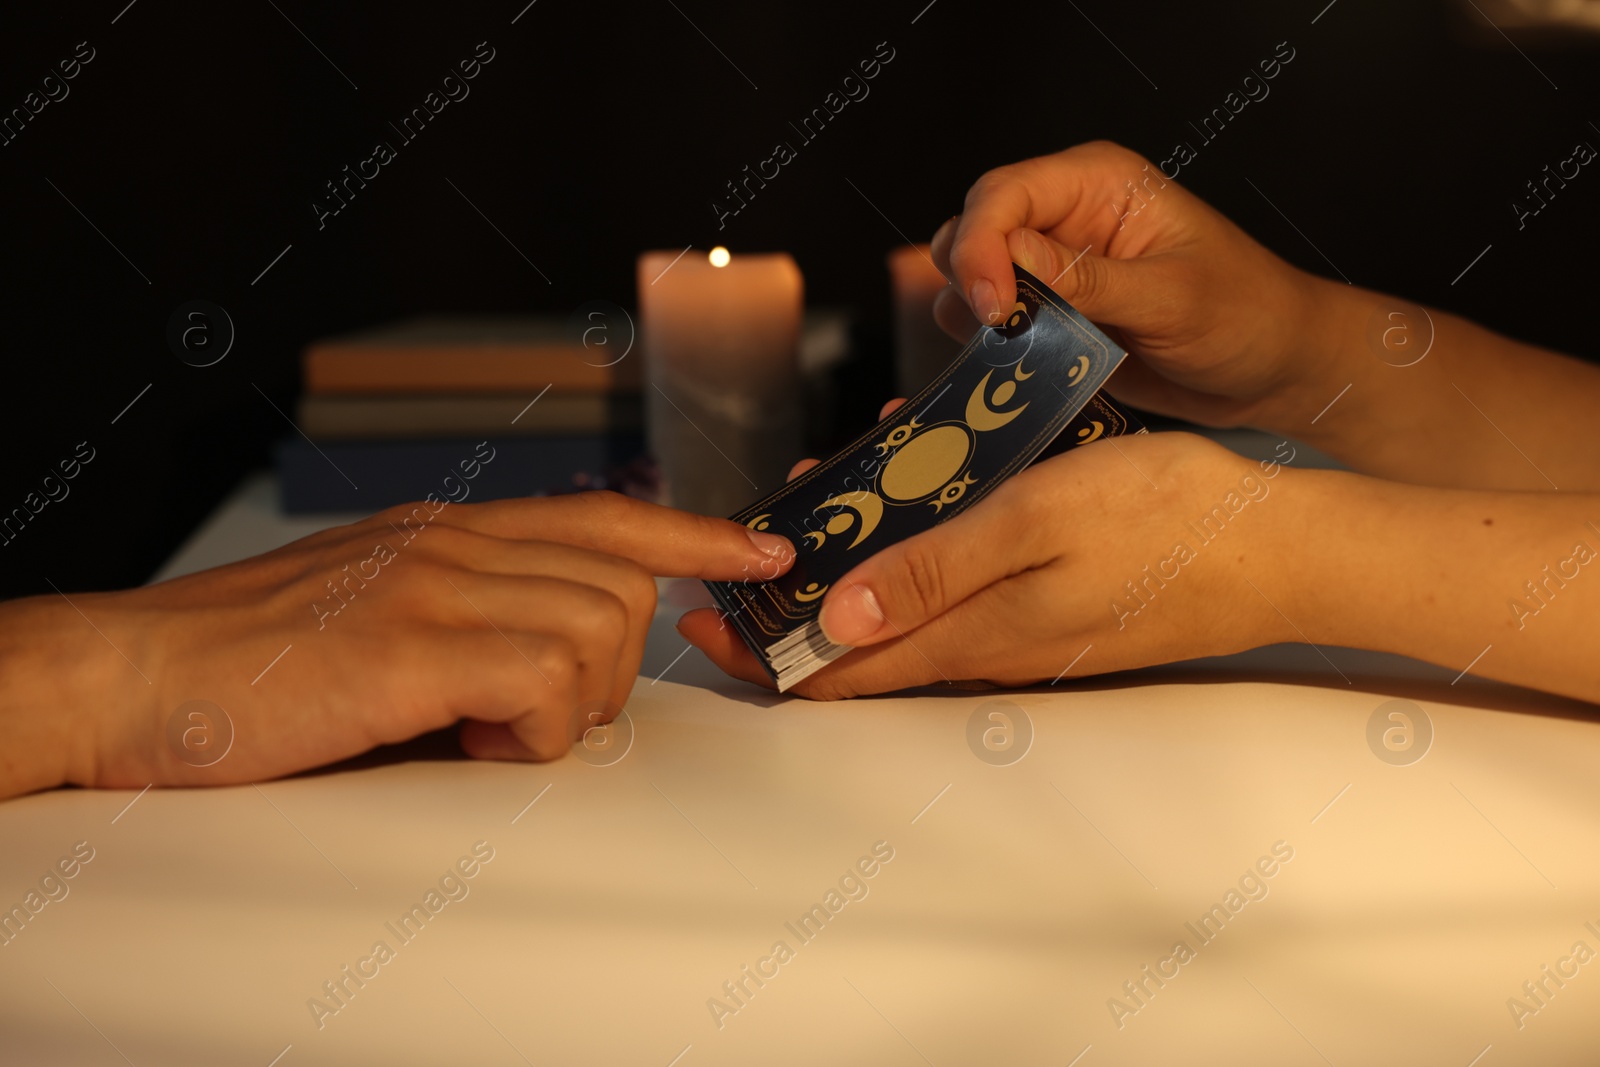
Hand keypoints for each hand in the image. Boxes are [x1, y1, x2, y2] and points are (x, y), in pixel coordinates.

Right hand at [0, 492, 792, 795]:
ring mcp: (432, 582)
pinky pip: (545, 674)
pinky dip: (528, 726)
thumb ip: (469, 618)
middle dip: (610, 669)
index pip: (604, 515)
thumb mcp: (375, 614)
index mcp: (450, 530)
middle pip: (622, 583)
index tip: (756, 550)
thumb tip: (558, 668)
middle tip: (530, 716)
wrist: (130, 677)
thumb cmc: (251, 665)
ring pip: (596, 625)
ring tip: (477, 727)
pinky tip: (463, 738)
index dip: (692, 534)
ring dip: (564, 702)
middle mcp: (453, 539)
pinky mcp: (408, 641)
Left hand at [678, 430, 1304, 698]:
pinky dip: (911, 568)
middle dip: (793, 613)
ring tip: (816, 522)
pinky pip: (957, 598)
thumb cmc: (1168, 520)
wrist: (1280, 549)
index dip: (763, 654)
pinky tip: (912, 519)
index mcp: (973, 633)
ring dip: (851, 582)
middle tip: (746, 563)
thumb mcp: (1036, 520)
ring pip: (906, 619)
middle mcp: (988, 648)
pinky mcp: (1052, 612)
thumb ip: (933, 571)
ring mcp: (1022, 635)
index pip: (840, 668)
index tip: (702, 628)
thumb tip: (835, 621)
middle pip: (862, 648)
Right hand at [931, 140, 1337, 433]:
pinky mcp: (1054, 317)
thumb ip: (1086, 280)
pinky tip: (1013, 368)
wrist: (1275, 370)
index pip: (1004, 194)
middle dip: (970, 280)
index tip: (994, 306)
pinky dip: (987, 348)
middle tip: (1000, 332)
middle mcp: (1068, 218)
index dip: (980, 245)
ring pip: (971, 278)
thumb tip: (1009, 261)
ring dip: (974, 318)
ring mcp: (1056, 269)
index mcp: (1100, 184)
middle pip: (973, 229)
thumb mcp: (1172, 298)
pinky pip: (993, 324)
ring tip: (1012, 352)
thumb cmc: (1248, 315)